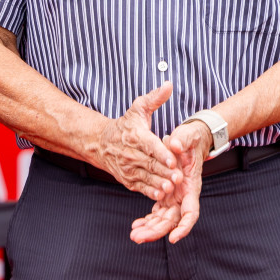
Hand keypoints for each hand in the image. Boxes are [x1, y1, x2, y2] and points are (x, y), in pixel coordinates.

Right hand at [90, 83, 181, 201]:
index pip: (149, 145)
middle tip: (178, 176)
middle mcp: (130, 153)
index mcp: (135, 135)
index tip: (172, 159)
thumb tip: (168, 85)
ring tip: (171, 187)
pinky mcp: (127, 179)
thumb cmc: (125, 126)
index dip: (161, 152)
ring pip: (146, 177)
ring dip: (158, 183)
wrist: (101, 143)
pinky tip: (160, 194)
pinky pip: (140, 186)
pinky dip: (150, 191)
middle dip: (164, 171)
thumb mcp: (137, 110)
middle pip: (149, 163)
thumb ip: (154, 99)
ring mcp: (128, 168)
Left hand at [130, 119, 207, 243]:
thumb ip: (182, 139)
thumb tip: (173, 143)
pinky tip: (136, 225)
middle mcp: (184, 196)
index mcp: (191, 186)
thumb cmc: (189, 139)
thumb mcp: (187, 136)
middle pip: (173, 221)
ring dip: (150, 229)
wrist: (187, 141)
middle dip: (157, 231)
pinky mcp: (166, 195)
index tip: (173, 239)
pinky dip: (148, 220)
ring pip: (164, 220)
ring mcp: (175, 197)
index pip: (190, 212)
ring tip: (134, 235)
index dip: (183, 227)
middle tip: (138, 238)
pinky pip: (158, 212)